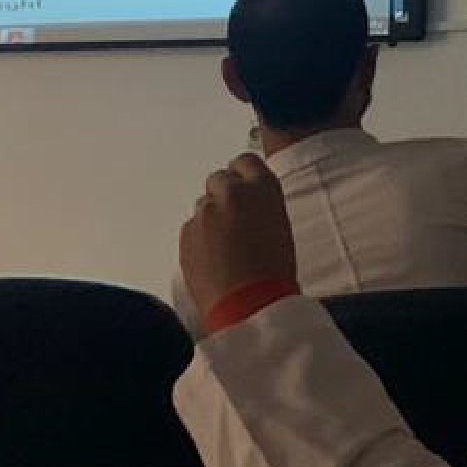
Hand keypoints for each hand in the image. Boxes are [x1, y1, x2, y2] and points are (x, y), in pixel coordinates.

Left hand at [179, 152, 295, 318]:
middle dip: (224, 195)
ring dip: (211, 218)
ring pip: (203, 204)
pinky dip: (199, 238)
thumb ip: (262, 204)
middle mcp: (231, 192)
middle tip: (234, 220)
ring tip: (225, 246)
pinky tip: (213, 258)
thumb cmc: (272, 272)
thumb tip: (250, 205)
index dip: (243, 176)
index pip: (245, 162)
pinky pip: (191, 228)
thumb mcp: (280, 227)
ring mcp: (205, 212)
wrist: (248, 304)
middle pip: (219, 179)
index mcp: (261, 187)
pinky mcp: (186, 233)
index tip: (243, 187)